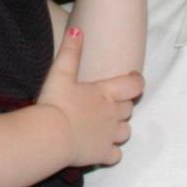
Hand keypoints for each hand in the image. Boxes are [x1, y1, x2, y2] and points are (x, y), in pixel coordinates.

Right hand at [37, 26, 142, 166]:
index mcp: (105, 93)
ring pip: (126, 132)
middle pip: (128, 109)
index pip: (134, 85)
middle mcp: (112, 114)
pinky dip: (110, 152)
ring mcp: (109, 136)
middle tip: (108, 103)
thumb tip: (78, 31)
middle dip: (122, 105)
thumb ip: (70, 51)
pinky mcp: (102, 155)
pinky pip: (115, 155)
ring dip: (119, 128)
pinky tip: (99, 148)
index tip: (134, 79)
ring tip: (105, 126)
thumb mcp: (60, 73)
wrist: (49, 137)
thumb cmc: (55, 103)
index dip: (137, 81)